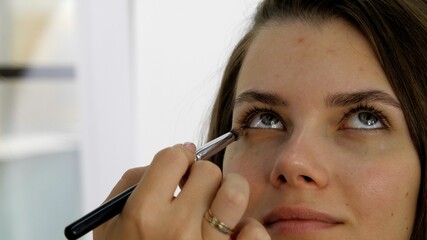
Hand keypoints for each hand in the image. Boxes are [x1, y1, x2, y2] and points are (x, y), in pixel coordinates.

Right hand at [93, 143, 269, 239]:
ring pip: (235, 192)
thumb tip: (180, 152)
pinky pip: (253, 231)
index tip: (180, 167)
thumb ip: (133, 181)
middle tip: (195, 191)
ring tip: (217, 206)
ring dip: (228, 192)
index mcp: (142, 216)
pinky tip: (230, 234)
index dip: (178, 157)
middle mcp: (176, 230)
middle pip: (207, 171)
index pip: (173, 157)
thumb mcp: (111, 224)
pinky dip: (246, 228)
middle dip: (201, 176)